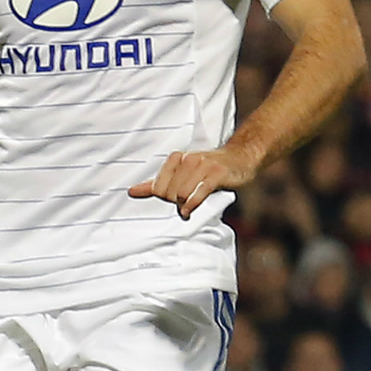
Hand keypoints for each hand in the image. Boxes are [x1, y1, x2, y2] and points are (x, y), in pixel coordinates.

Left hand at [130, 143, 261, 219]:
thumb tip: (131, 191)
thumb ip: (156, 183)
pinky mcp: (216, 175)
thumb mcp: (181, 172)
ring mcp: (203, 166)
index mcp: (177, 158)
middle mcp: (189, 160)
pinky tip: (188, 212)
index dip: (162, 197)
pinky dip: (191, 206)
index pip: (158, 185)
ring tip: (186, 209)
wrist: (239, 158)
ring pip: (182, 193)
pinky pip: (198, 194)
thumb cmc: (208, 168)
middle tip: (181, 206)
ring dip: (182, 206)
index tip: (171, 200)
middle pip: (170, 192)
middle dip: (173, 203)